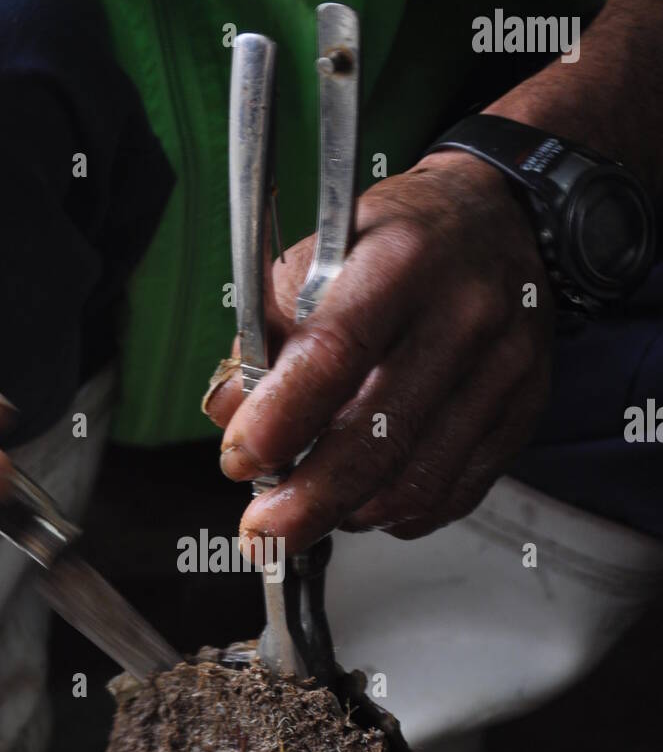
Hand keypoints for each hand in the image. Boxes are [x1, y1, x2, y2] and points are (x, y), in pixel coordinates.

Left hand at [205, 151, 552, 552]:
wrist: (503, 220)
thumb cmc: (403, 239)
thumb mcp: (323, 252)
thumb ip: (267, 330)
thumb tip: (227, 412)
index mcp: (401, 262)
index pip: (335, 355)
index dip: (280, 420)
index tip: (240, 460)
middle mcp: (463, 316)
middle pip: (380, 437)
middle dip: (308, 501)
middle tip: (263, 532)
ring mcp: (504, 369)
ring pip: (417, 479)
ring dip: (349, 514)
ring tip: (308, 512)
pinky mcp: (523, 411)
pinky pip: (454, 491)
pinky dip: (398, 513)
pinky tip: (365, 502)